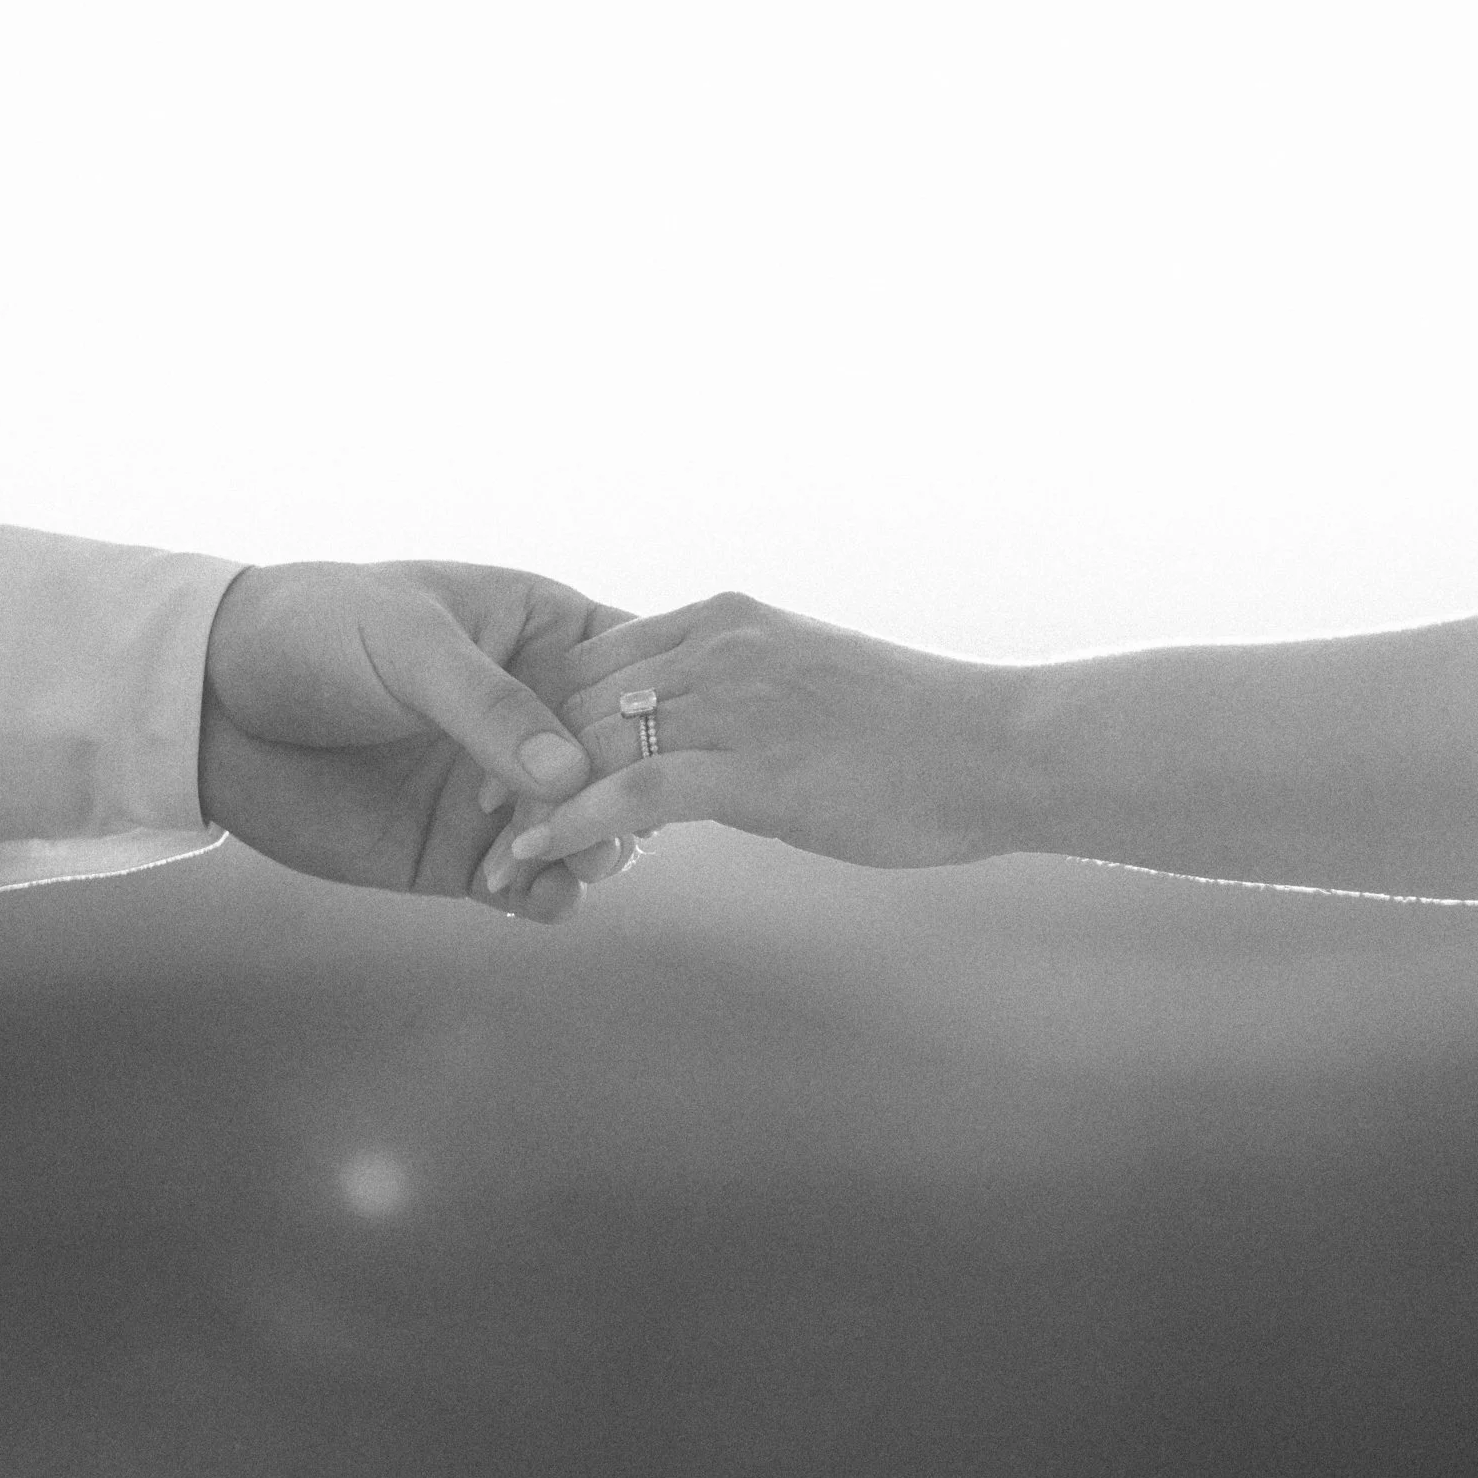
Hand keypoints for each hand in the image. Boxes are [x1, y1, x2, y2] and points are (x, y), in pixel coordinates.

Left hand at [198, 560, 639, 921]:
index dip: (653, 711)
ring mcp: (504, 788)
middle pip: (623, 765)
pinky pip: (530, 883)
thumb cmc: (315, 633)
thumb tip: (570, 775)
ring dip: (591, 851)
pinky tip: (541, 896)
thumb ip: (489, 707)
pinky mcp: (463, 851)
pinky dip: (548, 895)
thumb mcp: (408, 646)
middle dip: (626, 798)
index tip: (654, 749)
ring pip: (584, 830)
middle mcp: (538, 713)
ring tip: (575, 863)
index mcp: (543, 633)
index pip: (630, 672)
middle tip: (608, 825)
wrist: (213, 701)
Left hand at [497, 591, 1018, 874]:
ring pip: (588, 744)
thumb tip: (696, 746)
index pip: (592, 653)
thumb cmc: (920, 734)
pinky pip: (629, 792)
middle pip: (571, 693)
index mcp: (723, 620)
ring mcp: (730, 700)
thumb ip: (741, 703)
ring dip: (526, 802)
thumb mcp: (809, 694)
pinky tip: (531, 858)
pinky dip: (569, 824)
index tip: (506, 765)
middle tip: (472, 816)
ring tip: (487, 855)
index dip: (540, 713)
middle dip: (515, 757)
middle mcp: (714, 644)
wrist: (1004, 748)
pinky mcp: (749, 764)